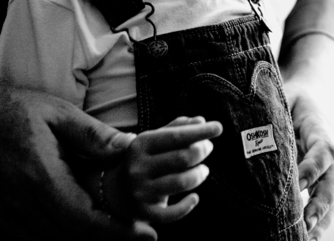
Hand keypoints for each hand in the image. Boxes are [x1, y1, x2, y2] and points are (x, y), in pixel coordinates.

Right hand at [0, 78, 155, 239]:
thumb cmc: (6, 109)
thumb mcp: (57, 113)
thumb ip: (94, 136)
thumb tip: (130, 148)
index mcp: (41, 181)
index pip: (88, 223)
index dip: (120, 234)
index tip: (148, 235)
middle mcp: (20, 207)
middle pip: (73, 237)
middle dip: (107, 236)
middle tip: (135, 228)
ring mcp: (1, 217)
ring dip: (80, 236)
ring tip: (106, 222)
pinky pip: (28, 239)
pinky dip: (53, 234)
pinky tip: (67, 217)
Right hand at [104, 116, 221, 223]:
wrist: (114, 190)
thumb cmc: (144, 158)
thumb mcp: (154, 139)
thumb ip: (176, 128)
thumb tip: (200, 120)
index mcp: (141, 144)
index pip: (176, 136)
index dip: (200, 132)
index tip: (218, 127)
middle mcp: (138, 167)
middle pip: (182, 158)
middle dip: (202, 151)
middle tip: (208, 148)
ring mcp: (140, 191)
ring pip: (181, 182)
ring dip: (199, 175)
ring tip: (203, 170)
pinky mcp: (144, 212)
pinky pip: (172, 213)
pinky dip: (188, 205)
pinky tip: (194, 197)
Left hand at [284, 84, 333, 239]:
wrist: (316, 96)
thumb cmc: (292, 98)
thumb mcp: (284, 97)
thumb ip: (271, 112)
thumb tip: (244, 126)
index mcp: (321, 128)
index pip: (324, 151)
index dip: (313, 168)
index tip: (299, 184)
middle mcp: (331, 151)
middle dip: (321, 202)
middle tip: (305, 221)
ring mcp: (331, 168)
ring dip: (322, 219)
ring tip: (306, 238)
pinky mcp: (325, 180)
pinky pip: (328, 204)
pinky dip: (320, 222)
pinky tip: (306, 237)